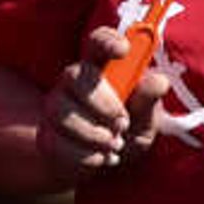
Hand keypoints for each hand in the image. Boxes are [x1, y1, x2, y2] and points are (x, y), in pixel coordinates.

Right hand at [53, 22, 166, 175]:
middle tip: (122, 123)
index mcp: (103, 67)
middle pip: (75, 75)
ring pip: (61, 110)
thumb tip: (157, 82)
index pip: (98, 42)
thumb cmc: (129, 132)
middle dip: (101, 102)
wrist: (105, 163)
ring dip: (92, 133)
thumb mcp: (147, 121)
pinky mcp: (47, 134)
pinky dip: (83, 155)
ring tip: (114, 145)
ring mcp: (57, 106)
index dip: (107, 41)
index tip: (123, 50)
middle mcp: (75, 80)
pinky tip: (100, 158)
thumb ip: (150, 102)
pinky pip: (55, 141)